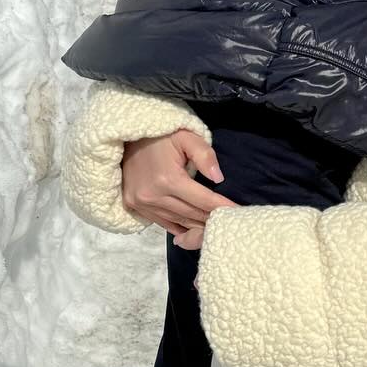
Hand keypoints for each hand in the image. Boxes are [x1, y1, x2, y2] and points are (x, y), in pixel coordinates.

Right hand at [122, 129, 236, 248]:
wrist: (126, 138)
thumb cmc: (161, 136)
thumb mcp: (186, 137)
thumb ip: (204, 155)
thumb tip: (218, 178)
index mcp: (169, 179)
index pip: (203, 200)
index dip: (223, 207)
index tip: (240, 213)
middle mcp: (154, 196)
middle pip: (192, 214)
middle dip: (212, 219)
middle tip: (231, 222)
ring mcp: (143, 203)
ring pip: (179, 222)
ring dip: (198, 226)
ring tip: (216, 228)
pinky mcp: (135, 206)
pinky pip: (163, 224)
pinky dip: (180, 227)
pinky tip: (194, 230)